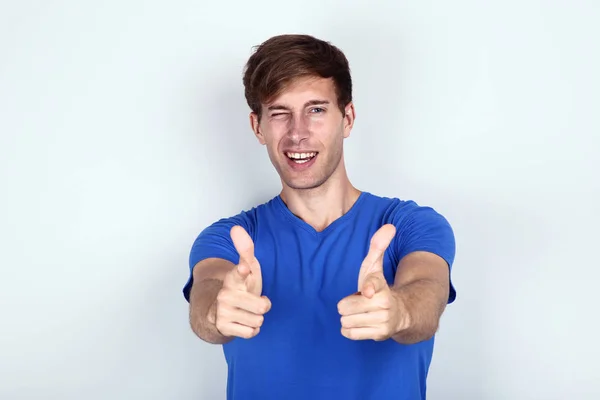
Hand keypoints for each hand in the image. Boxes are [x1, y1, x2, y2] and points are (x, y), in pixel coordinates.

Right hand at [209, 225, 270, 338]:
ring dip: (256, 318)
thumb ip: (246, 250)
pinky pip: (251, 332)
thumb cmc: (240, 288)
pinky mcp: (223, 327)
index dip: (242, 271)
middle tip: (254, 302)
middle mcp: (226, 294)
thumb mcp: (247, 268)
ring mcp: (224, 311)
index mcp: (234, 278)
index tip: (244, 268)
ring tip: (247, 312)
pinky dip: (251, 329)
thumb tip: (236, 228)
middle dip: (263, 306)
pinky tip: (243, 322)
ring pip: (258, 320)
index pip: (238, 273)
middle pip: (262, 306)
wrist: (219, 311)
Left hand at [337, 224, 406, 340]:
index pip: (372, 285)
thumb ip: (378, 246)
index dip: (368, 288)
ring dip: (348, 318)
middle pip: (345, 307)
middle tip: (359, 302)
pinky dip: (350, 330)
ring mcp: (382, 322)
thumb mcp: (376, 266)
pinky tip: (360, 323)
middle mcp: (384, 305)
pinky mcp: (379, 335)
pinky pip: (349, 333)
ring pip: (346, 321)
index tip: (367, 291)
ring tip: (361, 312)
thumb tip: (390, 226)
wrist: (400, 314)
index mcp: (382, 287)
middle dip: (347, 305)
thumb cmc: (380, 288)